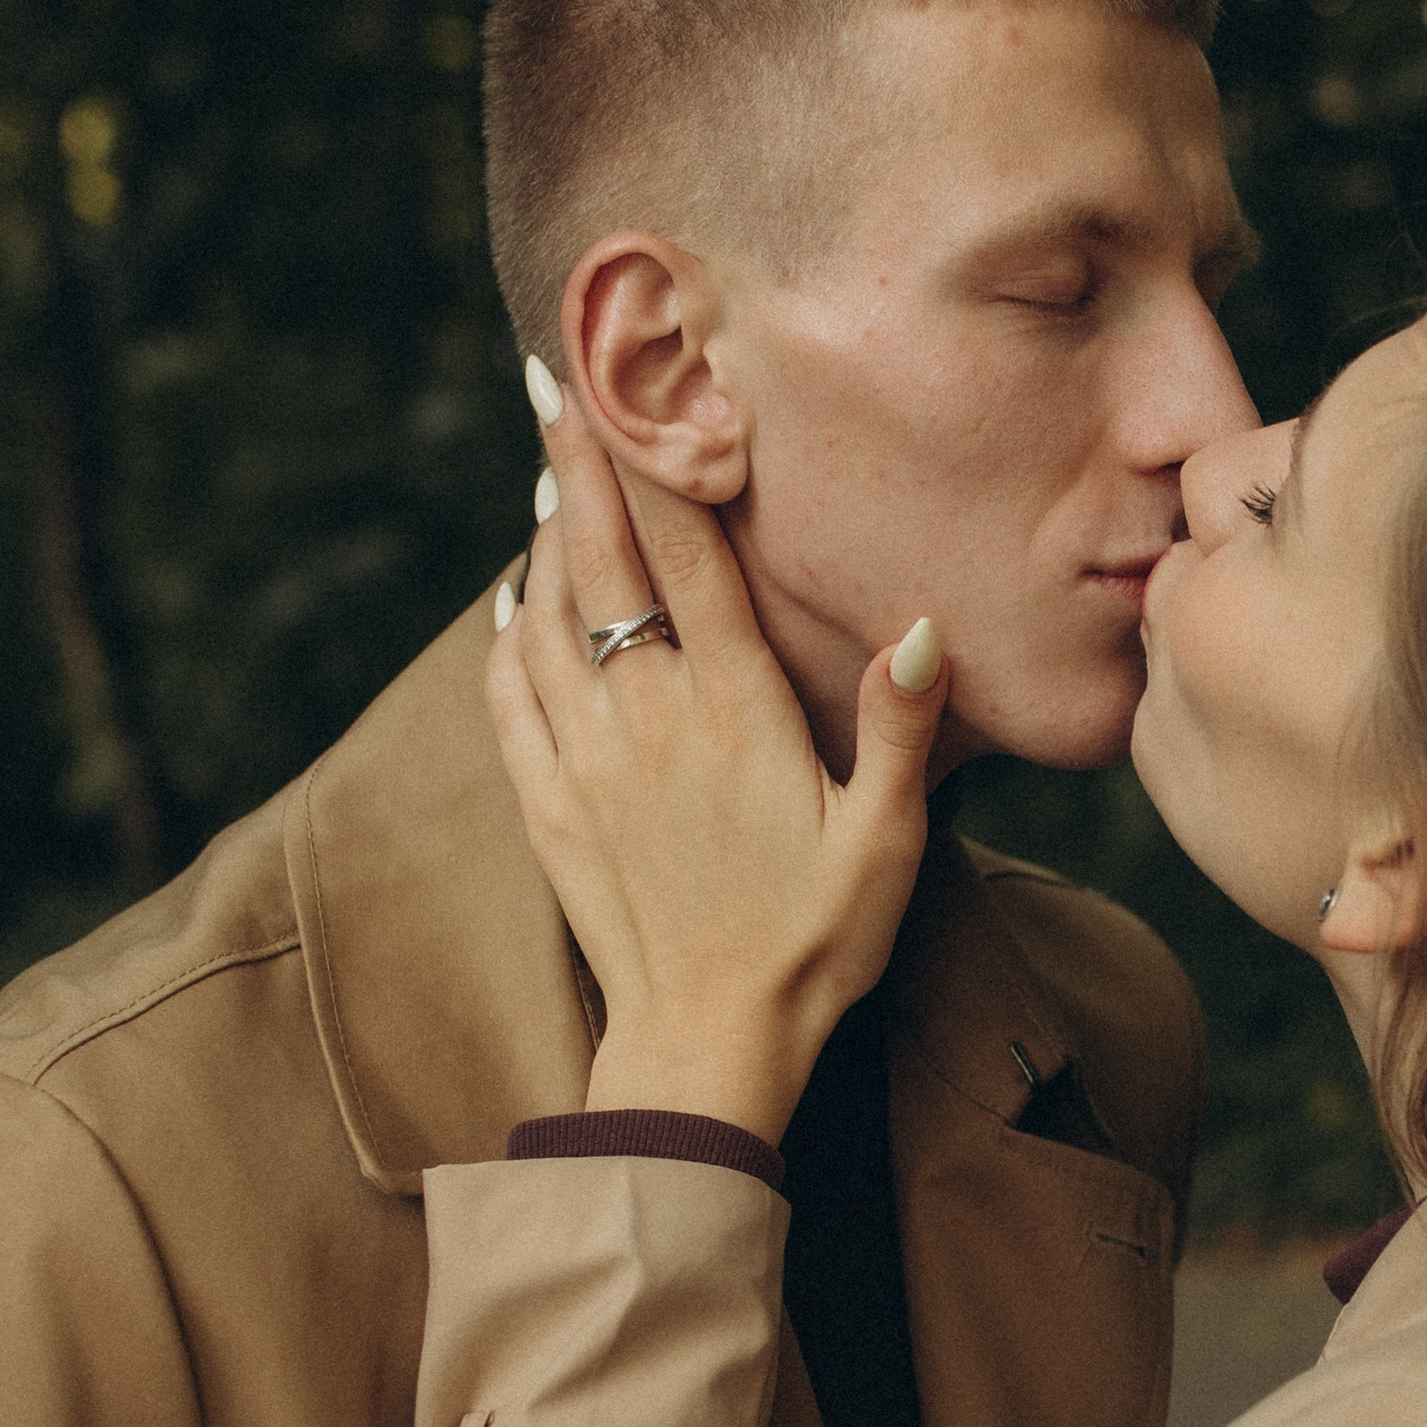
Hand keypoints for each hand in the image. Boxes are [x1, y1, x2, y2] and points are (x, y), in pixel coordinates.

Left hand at [488, 376, 946, 1144]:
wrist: (709, 1045)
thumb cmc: (816, 946)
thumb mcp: (888, 839)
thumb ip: (900, 725)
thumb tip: (919, 624)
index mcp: (735, 709)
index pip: (687, 555)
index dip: (656, 462)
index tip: (631, 386)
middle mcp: (650, 716)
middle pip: (603, 560)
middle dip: (580, 463)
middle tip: (556, 382)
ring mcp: (588, 758)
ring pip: (547, 614)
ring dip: (546, 538)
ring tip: (548, 474)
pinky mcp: (548, 806)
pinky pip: (510, 693)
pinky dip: (506, 633)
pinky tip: (513, 601)